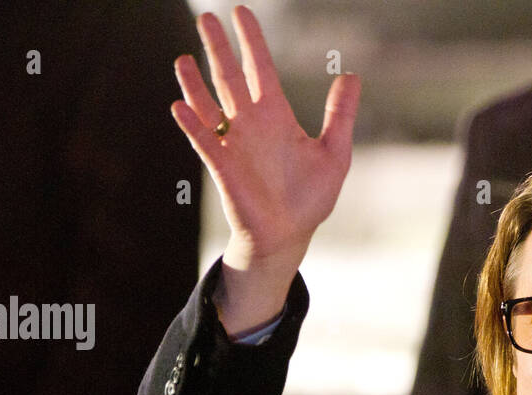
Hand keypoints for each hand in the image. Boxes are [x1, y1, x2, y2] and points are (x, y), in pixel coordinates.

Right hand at [171, 5, 360, 331]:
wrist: (289, 235)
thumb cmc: (310, 198)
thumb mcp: (334, 153)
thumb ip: (339, 115)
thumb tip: (351, 76)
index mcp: (276, 115)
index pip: (261, 67)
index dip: (251, 40)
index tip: (241, 12)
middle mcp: (250, 123)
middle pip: (230, 77)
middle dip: (218, 48)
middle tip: (206, 17)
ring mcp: (233, 143)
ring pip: (209, 104)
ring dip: (195, 82)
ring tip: (183, 58)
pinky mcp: (223, 167)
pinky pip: (203, 141)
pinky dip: (192, 124)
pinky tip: (180, 106)